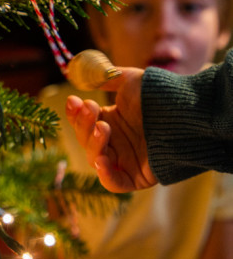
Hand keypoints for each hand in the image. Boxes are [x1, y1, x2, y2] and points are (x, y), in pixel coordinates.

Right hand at [65, 67, 156, 192]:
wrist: (184, 112)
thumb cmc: (157, 95)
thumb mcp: (128, 80)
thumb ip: (103, 78)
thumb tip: (76, 74)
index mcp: (110, 122)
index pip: (83, 123)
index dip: (75, 114)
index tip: (73, 100)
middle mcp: (115, 143)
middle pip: (86, 141)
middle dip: (83, 124)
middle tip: (90, 108)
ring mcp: (124, 161)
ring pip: (95, 160)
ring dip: (93, 144)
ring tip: (103, 127)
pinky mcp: (135, 178)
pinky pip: (114, 183)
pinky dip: (105, 175)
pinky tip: (102, 160)